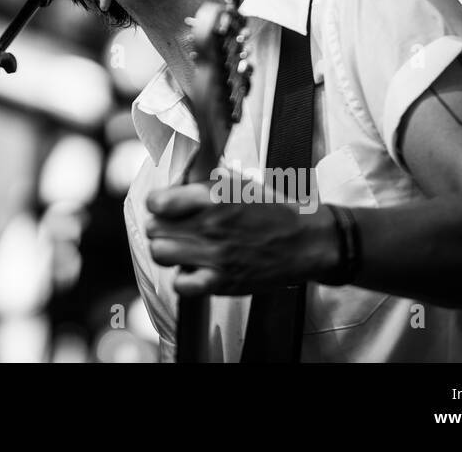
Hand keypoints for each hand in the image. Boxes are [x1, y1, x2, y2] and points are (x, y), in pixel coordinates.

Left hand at [144, 169, 337, 295]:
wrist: (307, 241)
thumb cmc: (274, 209)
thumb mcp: (239, 182)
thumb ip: (204, 181)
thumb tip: (175, 177)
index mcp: (214, 196)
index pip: (158, 202)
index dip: (157, 204)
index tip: (164, 206)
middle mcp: (211, 225)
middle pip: (154, 228)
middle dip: (161, 226)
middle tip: (174, 228)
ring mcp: (216, 255)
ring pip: (161, 254)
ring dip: (167, 251)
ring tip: (181, 248)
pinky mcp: (223, 281)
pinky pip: (181, 284)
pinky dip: (183, 278)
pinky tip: (194, 269)